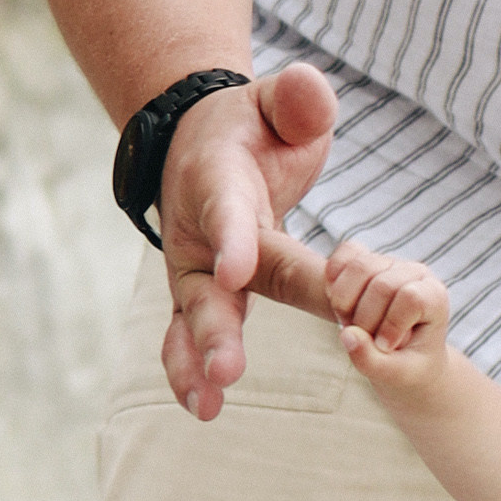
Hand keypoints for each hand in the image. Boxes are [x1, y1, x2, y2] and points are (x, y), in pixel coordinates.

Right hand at [157, 63, 339, 418]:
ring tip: (207, 405)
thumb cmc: (252, 127)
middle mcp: (199, 234)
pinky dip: (192, 372)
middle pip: (208, 285)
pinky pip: (190, 337)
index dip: (233, 240)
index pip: (229, 213)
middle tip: (228, 367)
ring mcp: (195, 271)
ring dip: (198, 362)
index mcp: (220, 182)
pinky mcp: (199, 297)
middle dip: (217, 328)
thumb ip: (297, 101)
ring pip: (192, 320)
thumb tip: (310, 92)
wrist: (197, 141)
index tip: (239, 270)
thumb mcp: (276, 102)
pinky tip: (203, 409)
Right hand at [327, 241, 451, 397]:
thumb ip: (372, 361)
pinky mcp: (367, 259)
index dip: (391, 324)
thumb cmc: (406, 367)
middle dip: (364, 320)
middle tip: (364, 341)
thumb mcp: (395, 375)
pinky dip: (333, 279)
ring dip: (344, 303)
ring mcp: (390, 262)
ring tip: (351, 325)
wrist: (401, 358)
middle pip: (381, 285)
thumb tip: (347, 335)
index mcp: (434, 298)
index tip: (386, 348)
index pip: (410, 297)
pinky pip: (345, 253)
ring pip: (359, 266)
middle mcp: (415, 273)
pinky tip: (337, 304)